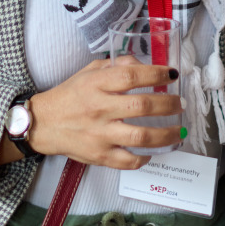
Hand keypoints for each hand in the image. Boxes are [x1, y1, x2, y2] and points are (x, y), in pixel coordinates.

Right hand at [0, 60, 182, 169]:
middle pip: (142, 106)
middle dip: (168, 104)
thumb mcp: (89, 71)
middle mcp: (100, 109)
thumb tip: (144, 64)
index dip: (156, 74)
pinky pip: (128, 161)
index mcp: (97, 84)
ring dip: (167, 134)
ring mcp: (100, 135)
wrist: (44, 123)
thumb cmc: (70, 95)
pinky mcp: (99, 156)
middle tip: (180, 104)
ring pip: (141, 136)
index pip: (132, 76)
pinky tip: (154, 151)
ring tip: (179, 130)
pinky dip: (145, 158)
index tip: (172, 75)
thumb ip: (117, 65)